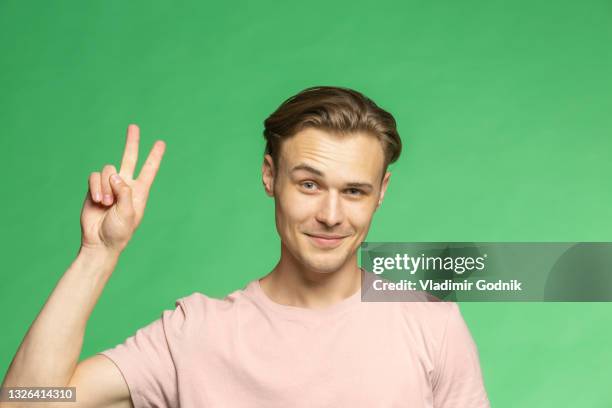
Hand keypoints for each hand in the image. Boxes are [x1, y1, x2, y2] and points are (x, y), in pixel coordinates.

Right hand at [79, 124, 165, 254]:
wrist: (99, 242)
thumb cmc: (119, 231)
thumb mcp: (128, 213)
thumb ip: (124, 193)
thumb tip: (116, 175)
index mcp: (140, 191)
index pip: (149, 170)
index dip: (155, 156)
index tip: (161, 143)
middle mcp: (125, 185)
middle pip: (129, 158)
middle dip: (131, 142)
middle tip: (133, 126)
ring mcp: (110, 186)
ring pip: (108, 170)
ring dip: (106, 186)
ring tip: (107, 203)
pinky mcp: (95, 188)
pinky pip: (94, 177)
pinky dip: (96, 187)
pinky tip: (98, 200)